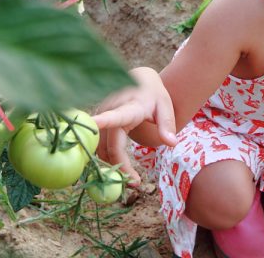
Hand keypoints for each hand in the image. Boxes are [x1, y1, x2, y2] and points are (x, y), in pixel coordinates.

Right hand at [91, 68, 176, 184]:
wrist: (140, 79)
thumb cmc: (154, 95)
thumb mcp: (165, 107)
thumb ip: (167, 124)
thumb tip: (171, 143)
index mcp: (129, 106)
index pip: (114, 116)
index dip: (102, 121)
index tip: (91, 124)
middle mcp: (110, 110)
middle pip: (109, 145)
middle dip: (119, 166)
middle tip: (135, 184)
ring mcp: (101, 114)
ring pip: (100, 147)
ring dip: (112, 164)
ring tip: (131, 178)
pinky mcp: (97, 120)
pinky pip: (98, 144)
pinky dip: (107, 157)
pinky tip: (120, 166)